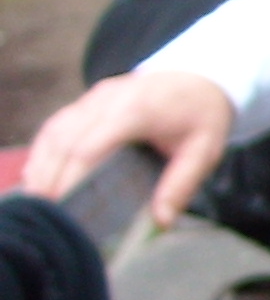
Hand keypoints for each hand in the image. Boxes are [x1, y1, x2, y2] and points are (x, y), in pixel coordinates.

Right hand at [22, 69, 235, 227]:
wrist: (198, 78)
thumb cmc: (201, 117)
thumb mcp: (203, 151)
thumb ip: (181, 185)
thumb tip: (162, 222)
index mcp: (137, 110)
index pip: (93, 143)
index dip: (73, 173)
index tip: (62, 200)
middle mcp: (108, 99)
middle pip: (66, 137)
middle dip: (50, 173)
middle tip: (44, 208)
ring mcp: (95, 98)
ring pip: (56, 129)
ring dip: (42, 163)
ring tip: (36, 197)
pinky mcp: (88, 102)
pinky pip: (59, 124)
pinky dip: (46, 150)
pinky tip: (39, 175)